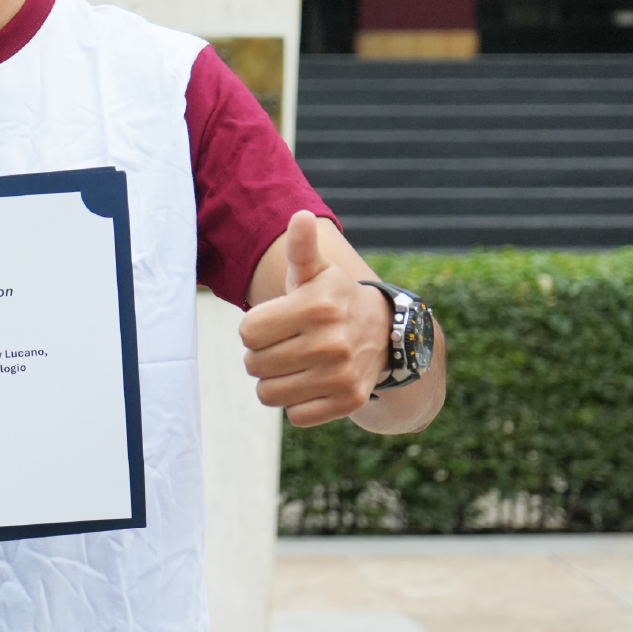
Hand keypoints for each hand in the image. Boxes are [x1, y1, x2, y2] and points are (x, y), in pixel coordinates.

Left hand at [238, 210, 392, 426]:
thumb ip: (301, 247)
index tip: (275, 322)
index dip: (254, 329)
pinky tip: (311, 382)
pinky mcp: (349, 401)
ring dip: (274, 381)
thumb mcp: (316, 271)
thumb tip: (300, 216)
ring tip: (294, 364)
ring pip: (269, 394)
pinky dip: (297, 403)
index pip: (247, 332)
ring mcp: (341, 375)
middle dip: (261, 355)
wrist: (385, 334)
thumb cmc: (333, 299)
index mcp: (315, 306)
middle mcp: (330, 342)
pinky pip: (295, 415)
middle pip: (254, 364)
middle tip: (284, 344)